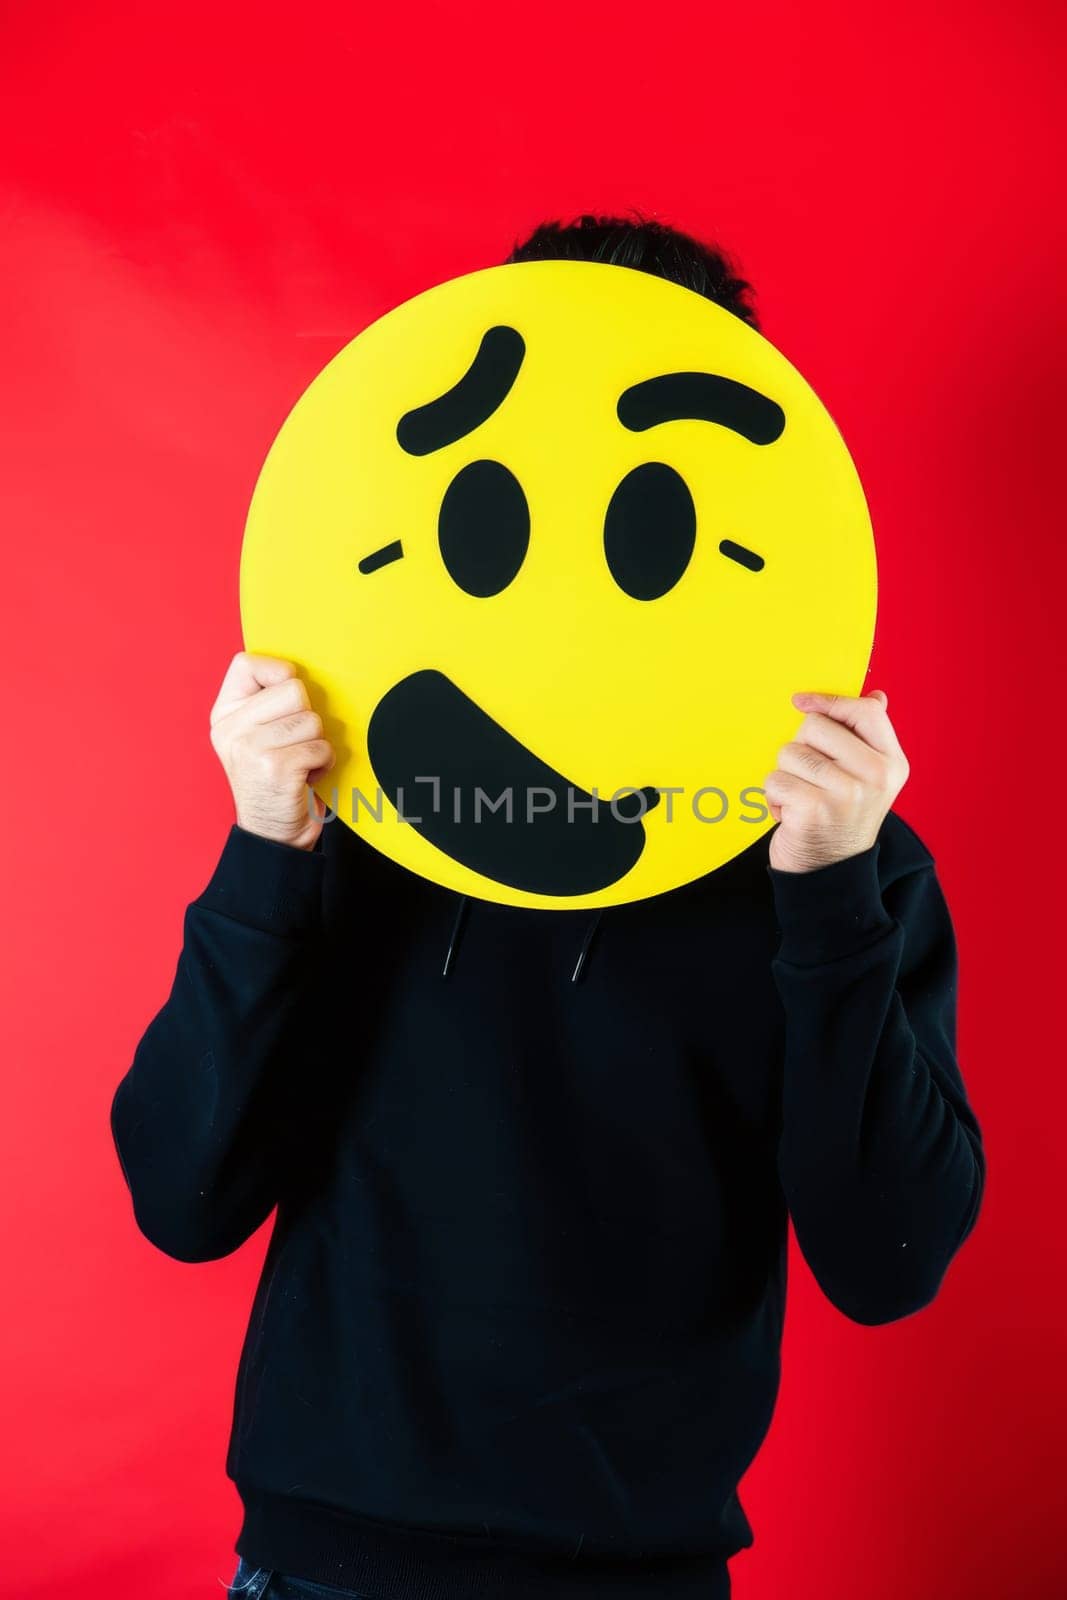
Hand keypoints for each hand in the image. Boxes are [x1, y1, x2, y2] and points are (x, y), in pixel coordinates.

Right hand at [209, 652, 335, 851]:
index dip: (278, 673)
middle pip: (293, 689)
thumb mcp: (256, 735)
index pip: (247, 664)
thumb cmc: (274, 779)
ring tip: (299, 763)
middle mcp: (231, 729)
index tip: (287, 700)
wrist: (272, 834)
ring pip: (312, 720)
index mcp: (224, 715)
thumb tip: (297, 670)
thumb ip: (267, 702)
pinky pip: (321, 747)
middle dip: (306, 717)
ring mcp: (250, 748)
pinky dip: (323, 763)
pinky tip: (305, 777)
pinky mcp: (275, 767)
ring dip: (316, 744)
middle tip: (293, 744)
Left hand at [765, 690, 909, 872]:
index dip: (829, 702)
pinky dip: (774, 798)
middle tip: (811, 779)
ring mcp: (846, 793)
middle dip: (801, 748)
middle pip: (815, 726)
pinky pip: (774, 780)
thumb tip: (875, 696)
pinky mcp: (813, 809)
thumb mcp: (868, 779)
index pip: (865, 712)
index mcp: (892, 764)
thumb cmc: (842, 819)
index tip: (801, 702)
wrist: (831, 874)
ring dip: (785, 776)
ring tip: (802, 798)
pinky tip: (791, 815)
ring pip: (789, 753)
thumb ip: (868, 738)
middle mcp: (875, 777)